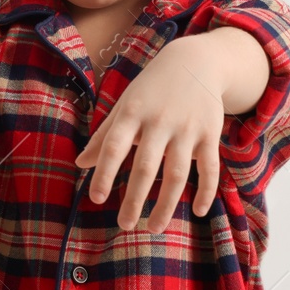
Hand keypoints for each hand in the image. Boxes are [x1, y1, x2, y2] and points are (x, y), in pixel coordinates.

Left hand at [73, 37, 224, 232]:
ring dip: (167, 204)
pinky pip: (209, 168)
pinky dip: (206, 191)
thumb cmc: (151, 89)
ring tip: (154, 228)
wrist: (196, 62)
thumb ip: (104, 136)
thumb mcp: (125, 105)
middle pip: (145, 166)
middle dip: (134, 198)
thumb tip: (80, 165)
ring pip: (177, 173)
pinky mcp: (210, 134)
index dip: (104, 173)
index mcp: (133, 112)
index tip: (97, 199)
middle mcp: (160, 121)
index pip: (114, 146)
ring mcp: (187, 128)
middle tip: (125, 225)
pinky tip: (197, 211)